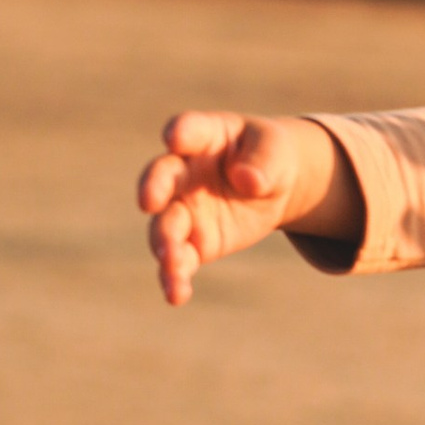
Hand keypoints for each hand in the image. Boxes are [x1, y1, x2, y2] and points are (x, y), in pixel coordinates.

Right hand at [137, 109, 355, 305]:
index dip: (181, 132)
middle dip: (154, 189)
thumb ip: (262, 163)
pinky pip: (180, 260)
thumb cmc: (270, 157)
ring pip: (165, 226)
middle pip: (162, 178)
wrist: (273, 187)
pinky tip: (177, 295)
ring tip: (172, 262)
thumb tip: (247, 181)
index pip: (189, 129)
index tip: (174, 137)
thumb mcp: (276, 152)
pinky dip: (176, 278)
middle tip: (148, 202)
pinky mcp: (195, 242)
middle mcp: (183, 172)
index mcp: (205, 136)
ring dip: (165, 244)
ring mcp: (185, 209)